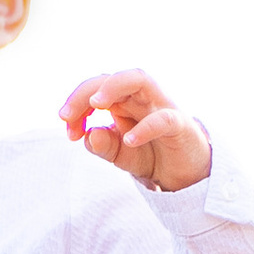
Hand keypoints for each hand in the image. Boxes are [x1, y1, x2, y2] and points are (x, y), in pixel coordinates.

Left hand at [58, 69, 210, 192]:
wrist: (187, 174)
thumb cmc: (152, 155)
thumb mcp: (121, 156)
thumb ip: (104, 146)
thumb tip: (89, 134)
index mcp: (124, 102)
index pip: (96, 90)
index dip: (76, 105)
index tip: (68, 131)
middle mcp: (141, 98)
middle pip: (112, 78)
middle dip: (85, 92)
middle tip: (66, 116)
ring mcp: (161, 108)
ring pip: (140, 80)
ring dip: (114, 87)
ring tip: (96, 103)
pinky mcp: (179, 126)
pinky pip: (164, 119)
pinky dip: (145, 127)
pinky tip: (129, 140)